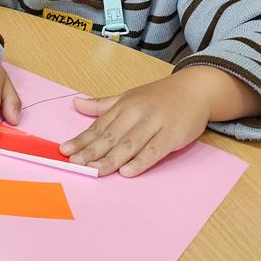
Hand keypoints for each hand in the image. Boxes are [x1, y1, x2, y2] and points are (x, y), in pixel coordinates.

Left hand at [60, 70, 211, 176]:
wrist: (195, 90)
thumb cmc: (159, 97)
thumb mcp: (128, 97)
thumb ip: (102, 105)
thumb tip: (75, 103)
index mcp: (123, 106)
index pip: (98, 126)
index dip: (81, 140)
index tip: (65, 151)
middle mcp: (136, 114)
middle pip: (110, 136)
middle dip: (91, 152)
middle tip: (75, 164)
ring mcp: (154, 124)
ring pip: (129, 144)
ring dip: (111, 159)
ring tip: (94, 170)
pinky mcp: (172, 135)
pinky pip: (154, 151)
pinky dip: (140, 162)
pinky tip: (127, 171)